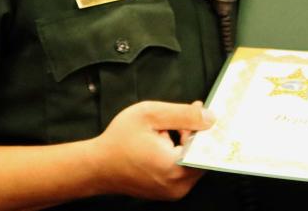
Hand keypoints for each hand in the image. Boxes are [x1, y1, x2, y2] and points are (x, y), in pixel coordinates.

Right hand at [88, 100, 213, 199]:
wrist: (96, 166)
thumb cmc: (119, 140)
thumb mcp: (150, 114)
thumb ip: (184, 114)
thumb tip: (211, 117)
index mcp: (175, 167)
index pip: (208, 146)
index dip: (205, 128)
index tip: (201, 113)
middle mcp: (178, 185)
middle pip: (202, 155)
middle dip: (193, 136)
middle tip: (175, 122)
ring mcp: (173, 192)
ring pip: (194, 163)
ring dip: (186, 146)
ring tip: (163, 135)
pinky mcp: (168, 193)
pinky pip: (184, 171)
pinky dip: (179, 156)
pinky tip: (163, 145)